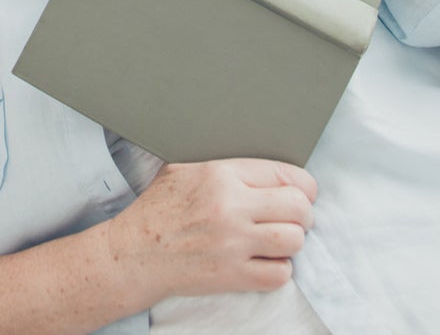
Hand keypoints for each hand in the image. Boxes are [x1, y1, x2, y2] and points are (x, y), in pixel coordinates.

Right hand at [106, 159, 315, 302]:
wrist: (136, 252)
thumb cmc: (159, 208)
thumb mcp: (184, 168)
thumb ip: (224, 164)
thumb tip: (260, 164)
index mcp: (221, 174)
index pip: (286, 174)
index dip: (303, 185)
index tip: (303, 192)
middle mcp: (231, 207)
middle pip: (298, 207)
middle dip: (303, 213)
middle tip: (295, 217)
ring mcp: (233, 244)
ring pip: (294, 240)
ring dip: (293, 241)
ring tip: (280, 239)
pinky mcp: (232, 276)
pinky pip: (279, 274)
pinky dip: (280, 269)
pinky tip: (266, 261)